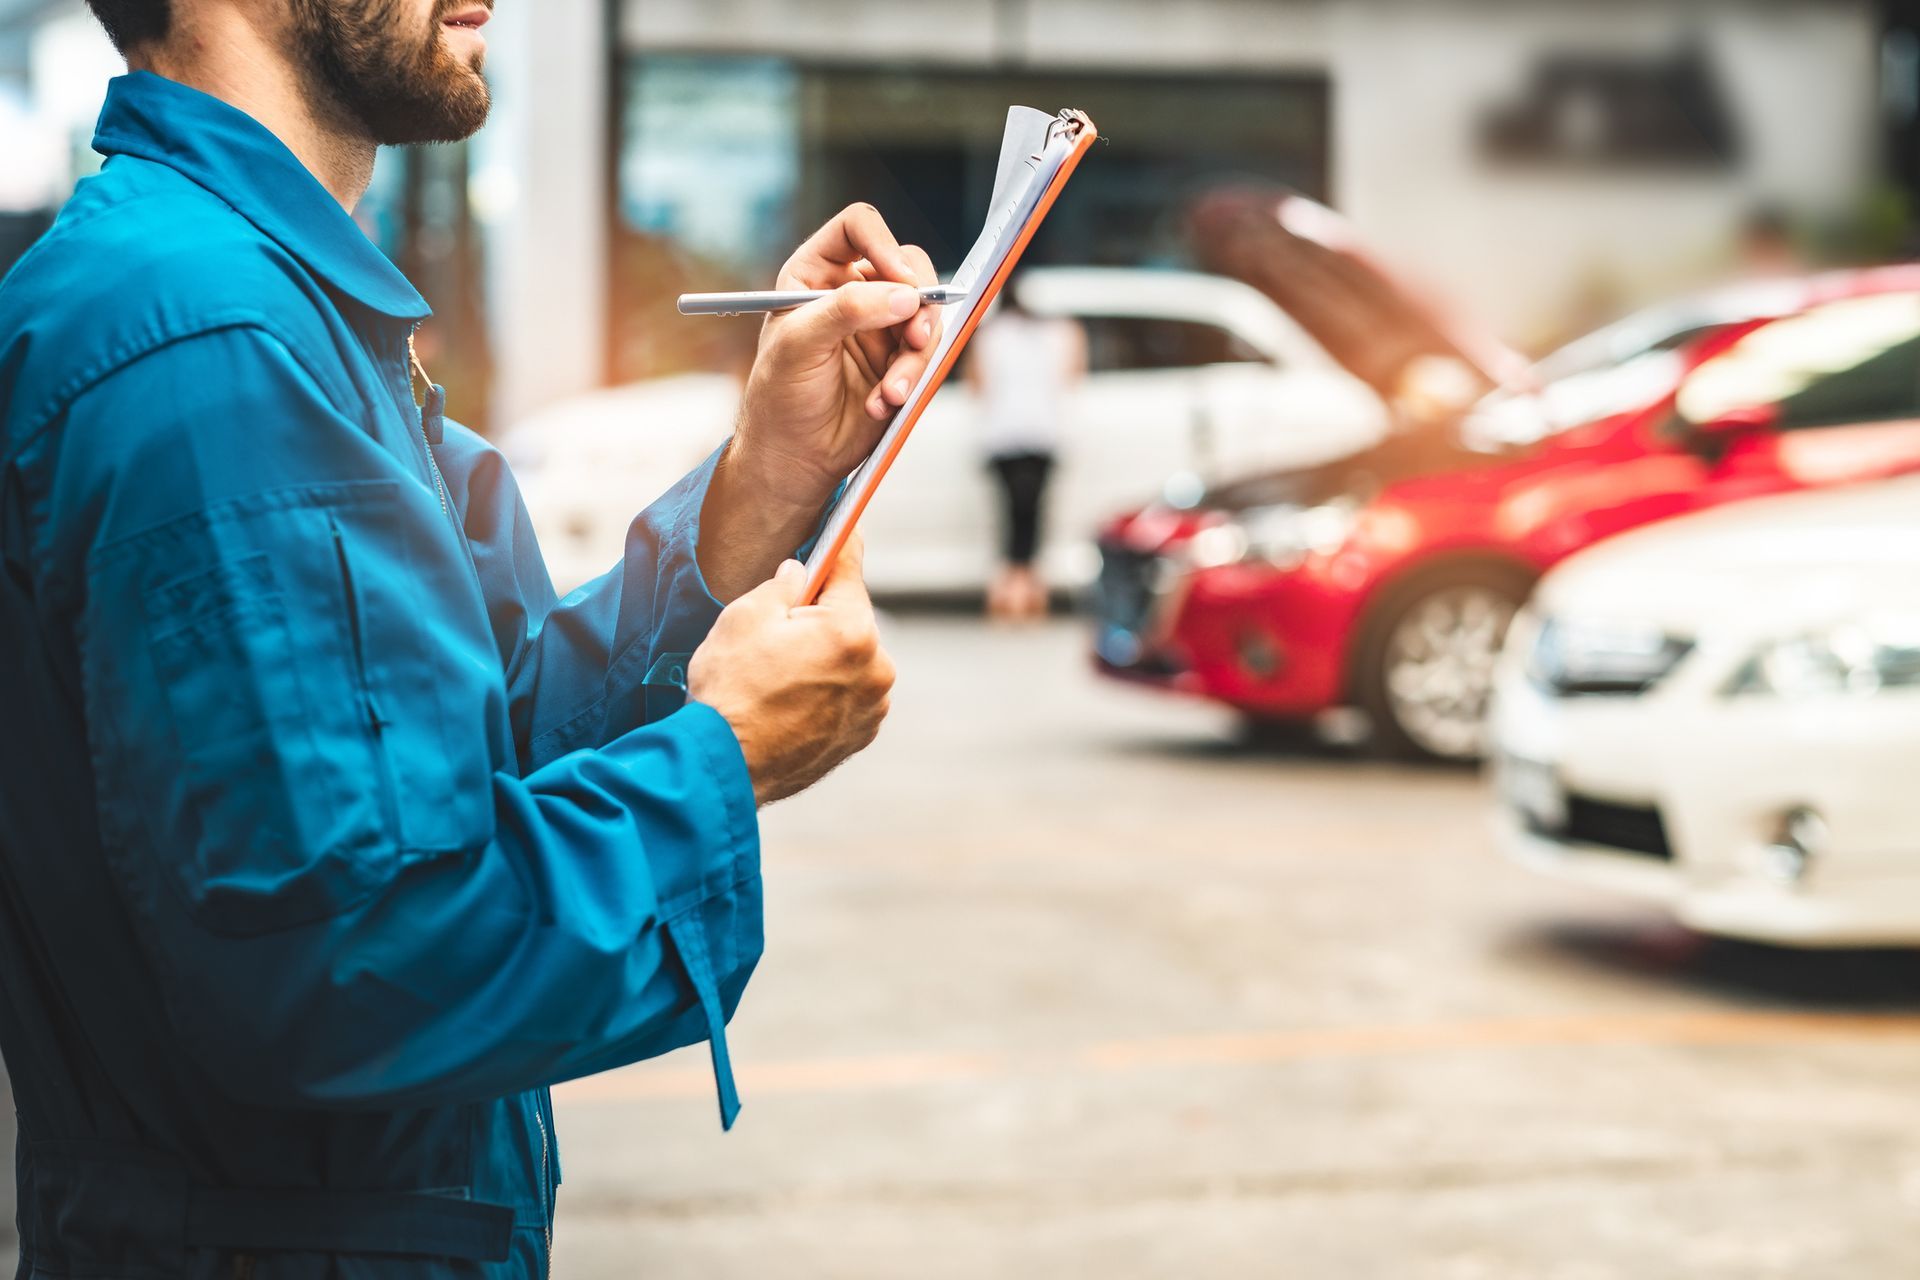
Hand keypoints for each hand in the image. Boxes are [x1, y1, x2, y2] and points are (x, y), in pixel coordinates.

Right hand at [688, 534, 895, 805]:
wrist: (724, 766)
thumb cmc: (730, 691)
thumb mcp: (745, 617)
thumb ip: (781, 585)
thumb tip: (800, 574)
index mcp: (852, 631)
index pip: (848, 568)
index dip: (838, 545)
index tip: (845, 523)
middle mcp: (876, 669)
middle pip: (849, 619)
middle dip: (818, 616)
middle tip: (776, 628)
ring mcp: (872, 707)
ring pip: (849, 659)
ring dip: (823, 657)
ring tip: (776, 674)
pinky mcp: (860, 735)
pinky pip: (846, 695)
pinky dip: (825, 690)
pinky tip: (787, 700)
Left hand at [731, 204, 941, 505]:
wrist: (795, 456)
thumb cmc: (780, 396)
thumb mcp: (799, 344)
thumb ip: (847, 311)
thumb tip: (905, 296)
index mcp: (816, 272)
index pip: (858, 228)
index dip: (883, 245)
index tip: (898, 280)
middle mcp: (853, 291)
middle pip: (907, 266)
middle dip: (918, 302)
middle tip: (915, 337)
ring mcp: (881, 325)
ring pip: (927, 313)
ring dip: (917, 353)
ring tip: (891, 391)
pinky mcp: (901, 360)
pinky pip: (929, 354)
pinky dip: (914, 379)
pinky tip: (884, 402)